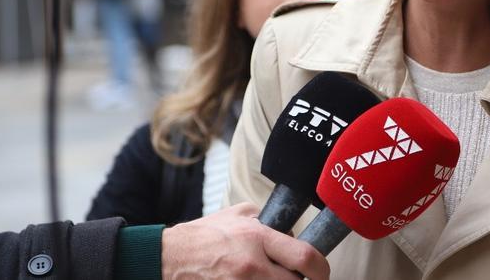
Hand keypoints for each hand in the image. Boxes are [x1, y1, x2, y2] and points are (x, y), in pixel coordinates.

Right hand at [161, 202, 329, 278]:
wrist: (169, 258)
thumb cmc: (204, 236)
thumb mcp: (238, 215)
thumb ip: (269, 222)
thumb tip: (292, 234)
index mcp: (256, 238)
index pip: (305, 257)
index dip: (321, 269)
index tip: (321, 272)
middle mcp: (251, 265)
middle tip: (294, 276)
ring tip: (270, 277)